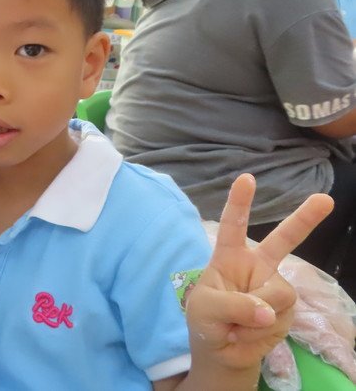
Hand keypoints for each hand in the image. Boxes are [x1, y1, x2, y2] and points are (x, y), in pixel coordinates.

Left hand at [186, 174, 333, 370]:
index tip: (247, 178)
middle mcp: (256, 266)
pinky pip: (278, 317)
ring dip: (254, 314)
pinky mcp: (287, 310)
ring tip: (235, 324)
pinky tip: (246, 333)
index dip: (239, 202)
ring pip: (277, 294)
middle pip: (283, 240)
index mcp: (229, 256)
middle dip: (306, 218)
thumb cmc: (206, 320)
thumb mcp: (205, 309)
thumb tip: (268, 310)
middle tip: (326, 200)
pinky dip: (258, 331)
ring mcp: (274, 286)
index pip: (233, 225)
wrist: (222, 352)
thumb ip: (233, 305)